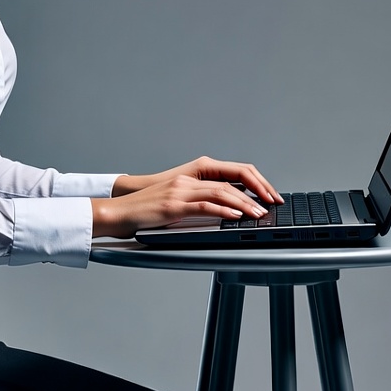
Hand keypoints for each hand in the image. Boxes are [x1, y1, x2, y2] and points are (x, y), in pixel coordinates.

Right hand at [91, 157, 282, 238]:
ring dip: (244, 204)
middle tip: (271, 205)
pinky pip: (204, 205)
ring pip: (221, 192)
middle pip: (230, 181)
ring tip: (259, 214)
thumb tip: (225, 211)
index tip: (269, 195)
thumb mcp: (177, 202)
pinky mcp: (173, 205)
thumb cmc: (146, 210)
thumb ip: (198, 202)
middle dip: (255, 193)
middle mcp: (188, 180)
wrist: (119, 211)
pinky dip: (223, 210)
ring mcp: (180, 191)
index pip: (230, 173)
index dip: (253, 182)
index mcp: (191, 176)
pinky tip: (235, 217)